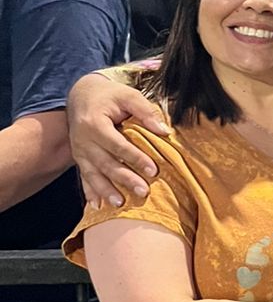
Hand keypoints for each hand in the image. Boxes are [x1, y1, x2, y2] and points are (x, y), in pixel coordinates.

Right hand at [68, 72, 168, 208]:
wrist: (81, 95)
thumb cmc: (109, 95)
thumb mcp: (128, 95)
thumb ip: (145, 112)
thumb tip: (164, 131)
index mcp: (95, 123)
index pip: (118, 145)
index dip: (136, 158)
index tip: (154, 170)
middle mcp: (83, 140)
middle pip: (106, 163)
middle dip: (125, 179)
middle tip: (143, 192)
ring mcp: (79, 151)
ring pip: (93, 174)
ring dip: (106, 191)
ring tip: (120, 204)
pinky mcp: (79, 158)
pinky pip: (83, 177)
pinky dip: (90, 193)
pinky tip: (96, 207)